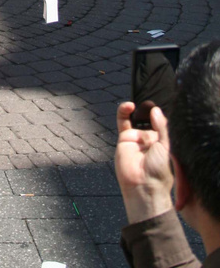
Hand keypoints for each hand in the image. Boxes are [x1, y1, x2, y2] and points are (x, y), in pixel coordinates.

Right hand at [115, 102, 173, 223]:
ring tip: (139, 105)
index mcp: (163, 142)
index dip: (159, 114)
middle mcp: (150, 139)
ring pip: (136, 118)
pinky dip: (124, 111)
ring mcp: (137, 138)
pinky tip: (129, 106)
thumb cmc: (159, 170)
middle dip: (148, 110)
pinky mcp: (124, 138)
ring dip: (138, 109)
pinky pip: (123, 121)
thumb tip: (155, 109)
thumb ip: (161, 127)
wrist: (143, 186)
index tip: (160, 103)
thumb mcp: (165, 147)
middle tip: (148, 102)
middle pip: (148, 118)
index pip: (161, 123)